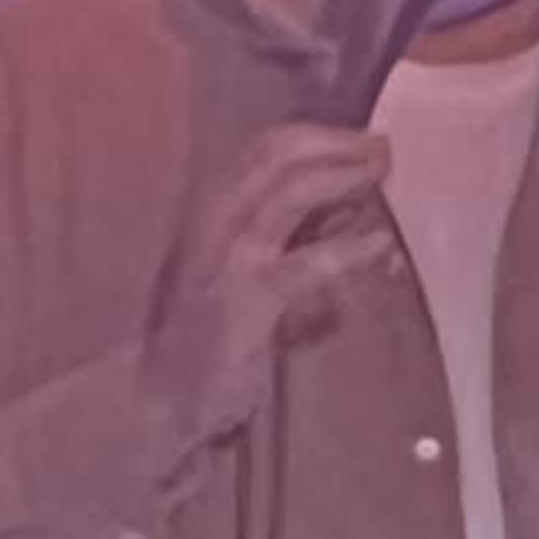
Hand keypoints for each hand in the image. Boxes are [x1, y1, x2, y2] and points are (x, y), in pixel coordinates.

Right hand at [146, 123, 396, 444]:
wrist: (157, 401)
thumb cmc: (199, 344)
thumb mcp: (236, 275)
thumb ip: (279, 239)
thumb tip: (342, 211)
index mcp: (208, 212)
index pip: (261, 150)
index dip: (314, 136)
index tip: (359, 139)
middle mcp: (211, 221)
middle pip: (275, 153)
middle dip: (333, 141)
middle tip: (381, 147)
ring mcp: (227, 257)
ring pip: (288, 190)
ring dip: (340, 173)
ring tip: (380, 173)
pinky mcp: (248, 299)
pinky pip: (309, 262)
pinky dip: (350, 248)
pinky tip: (379, 244)